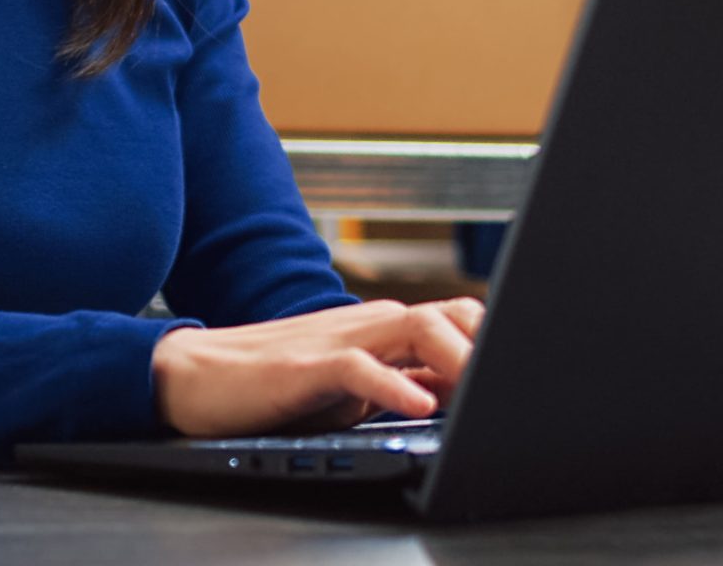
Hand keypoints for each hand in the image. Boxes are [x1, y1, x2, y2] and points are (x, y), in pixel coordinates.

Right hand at [150, 297, 485, 438]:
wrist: (199, 377)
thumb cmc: (278, 386)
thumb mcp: (355, 388)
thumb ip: (405, 382)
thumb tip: (463, 396)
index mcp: (384, 329)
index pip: (458, 319)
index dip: (495, 342)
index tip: (523, 374)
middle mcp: (368, 325)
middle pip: (448, 314)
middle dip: (488, 344)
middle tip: (511, 386)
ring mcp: (338, 340)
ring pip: (413, 327)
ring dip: (454, 358)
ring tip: (480, 392)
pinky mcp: (306, 365)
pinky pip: (358, 367)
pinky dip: (393, 385)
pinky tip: (418, 407)